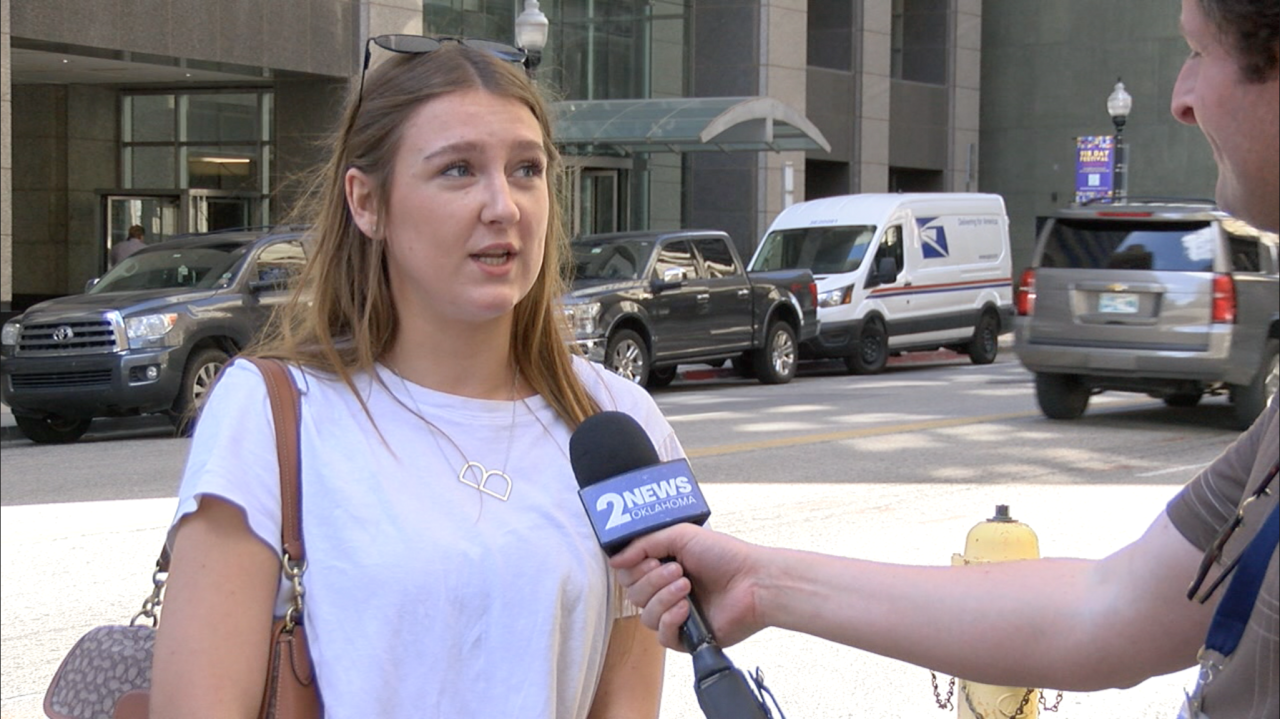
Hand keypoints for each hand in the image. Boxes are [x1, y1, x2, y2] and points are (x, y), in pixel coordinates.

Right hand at [609, 523, 765, 650]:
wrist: (753, 582)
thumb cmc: (724, 555)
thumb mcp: (680, 535)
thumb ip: (644, 544)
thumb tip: (614, 560)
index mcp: (663, 567)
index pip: (629, 574)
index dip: (634, 568)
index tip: (650, 559)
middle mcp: (666, 592)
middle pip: (634, 595)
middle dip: (652, 580)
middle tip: (677, 570)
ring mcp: (676, 615)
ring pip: (645, 616)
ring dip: (664, 598)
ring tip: (687, 587)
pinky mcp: (686, 638)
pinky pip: (662, 636)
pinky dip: (671, 620)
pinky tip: (687, 609)